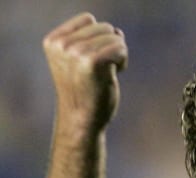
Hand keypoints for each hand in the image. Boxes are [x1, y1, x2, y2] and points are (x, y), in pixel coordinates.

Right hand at [43, 12, 127, 133]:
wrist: (81, 120)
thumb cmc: (85, 92)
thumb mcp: (82, 61)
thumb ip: (95, 40)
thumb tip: (118, 31)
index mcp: (53, 41)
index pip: (89, 19)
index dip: (98, 37)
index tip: (91, 60)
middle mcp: (62, 45)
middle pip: (104, 27)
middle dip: (110, 47)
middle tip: (100, 71)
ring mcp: (75, 53)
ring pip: (115, 37)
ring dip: (117, 56)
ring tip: (105, 74)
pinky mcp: (92, 62)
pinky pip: (120, 48)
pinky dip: (123, 61)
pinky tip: (114, 75)